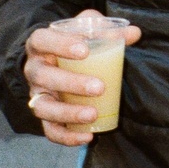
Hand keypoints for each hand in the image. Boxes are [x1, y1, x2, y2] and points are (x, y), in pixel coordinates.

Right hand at [21, 11, 143, 145]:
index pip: (41, 40)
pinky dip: (67, 137)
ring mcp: (37, 94)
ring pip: (43, 107)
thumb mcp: (87, 32)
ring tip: (93, 114)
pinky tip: (88, 137)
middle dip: (71, 83)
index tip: (85, 50)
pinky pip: (50, 130)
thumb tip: (134, 33)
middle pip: (43, 76)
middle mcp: (34, 70)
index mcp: (40, 45)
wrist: (57, 64)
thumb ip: (107, 30)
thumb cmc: (74, 45)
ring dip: (68, 113)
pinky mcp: (45, 115)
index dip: (59, 44)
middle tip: (99, 87)